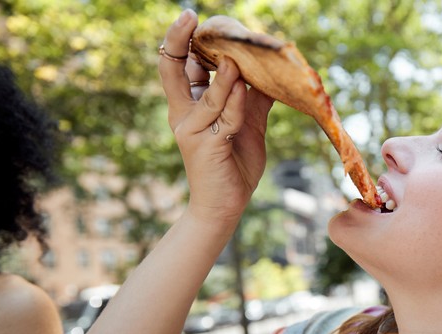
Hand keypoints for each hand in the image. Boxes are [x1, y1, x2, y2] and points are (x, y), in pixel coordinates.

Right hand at [158, 10, 274, 224]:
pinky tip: (243, 85)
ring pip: (207, 93)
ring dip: (224, 74)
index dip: (180, 41)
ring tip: (236, 56)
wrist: (226, 206)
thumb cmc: (234, 165)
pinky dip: (235, 101)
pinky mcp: (204, 146)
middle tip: (192, 20)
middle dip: (179, 41)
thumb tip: (269, 74)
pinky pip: (223, 117)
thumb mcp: (246, 126)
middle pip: (171, 69)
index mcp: (188, 106)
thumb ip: (252, 100)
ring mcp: (191, 130)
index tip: (192, 19)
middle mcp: (183, 114)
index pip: (176, 66)